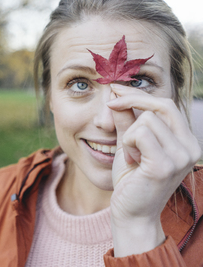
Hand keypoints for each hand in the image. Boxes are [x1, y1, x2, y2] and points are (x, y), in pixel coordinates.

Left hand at [106, 84, 200, 256]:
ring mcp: (181, 157)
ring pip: (146, 120)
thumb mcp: (129, 144)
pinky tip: (131, 161)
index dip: (139, 94)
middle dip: (132, 100)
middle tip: (111, 105)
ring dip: (129, 136)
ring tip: (131, 156)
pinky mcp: (165, 165)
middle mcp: (190, 147)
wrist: (131, 212)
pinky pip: (140, 134)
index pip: (166, 105)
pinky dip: (128, 144)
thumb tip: (117, 93)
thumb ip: (126, 119)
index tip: (115, 89)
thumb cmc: (131, 180)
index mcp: (186, 141)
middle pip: (161, 105)